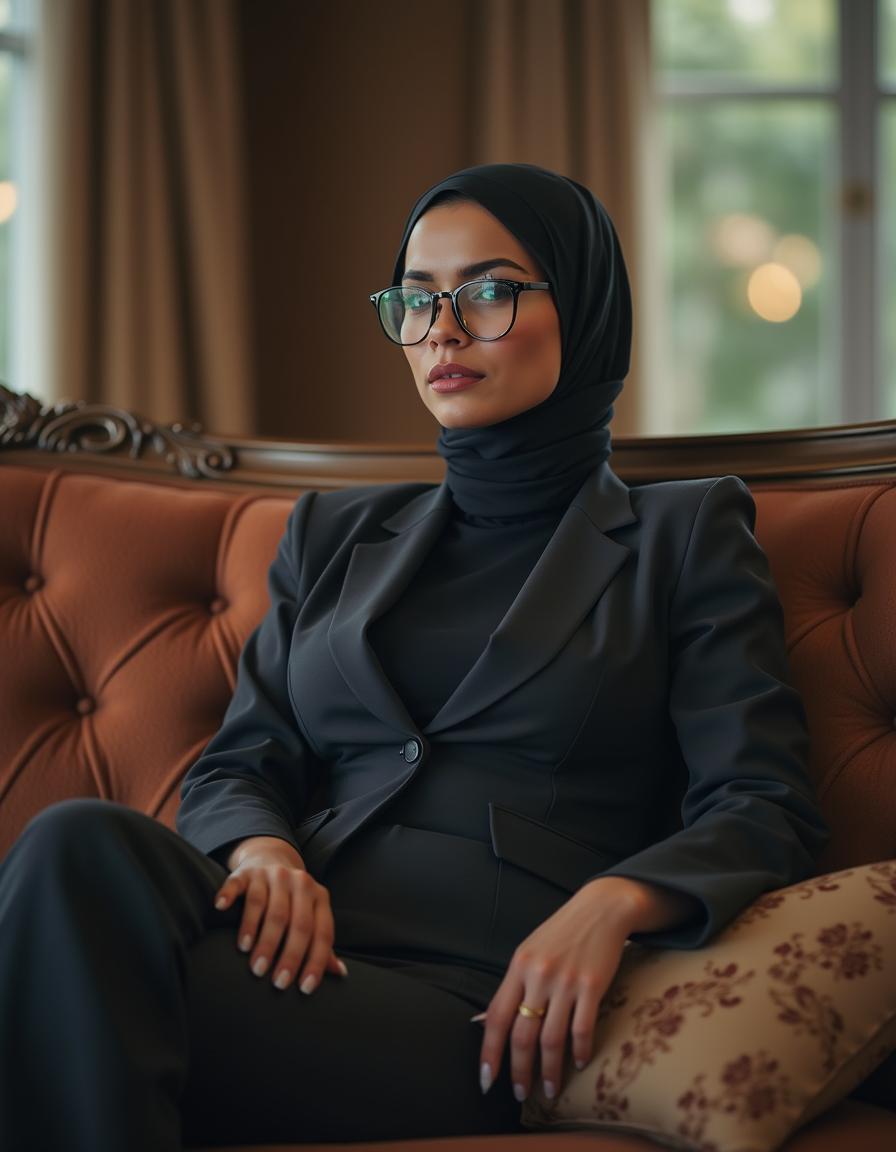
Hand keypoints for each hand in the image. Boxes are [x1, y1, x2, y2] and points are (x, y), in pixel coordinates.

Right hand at [213, 835, 347, 993]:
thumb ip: (322, 944)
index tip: (305, 989)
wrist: (271, 859)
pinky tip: (220, 908)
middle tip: (276, 982)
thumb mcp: (312, 916)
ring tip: (253, 962)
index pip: (321, 931)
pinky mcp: (245, 872)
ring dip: (259, 935)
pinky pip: (236, 883)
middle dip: (286, 955)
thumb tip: (340, 973)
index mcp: (318, 896)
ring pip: (265, 905)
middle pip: (294, 921)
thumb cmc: (293, 901)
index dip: (315, 961)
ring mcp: (271, 875)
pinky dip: (228, 895)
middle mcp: (298, 882)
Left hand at [477, 876, 698, 1102]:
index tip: (487, 1080)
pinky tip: (580, 1062)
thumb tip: (489, 1023)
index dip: (489, 1053)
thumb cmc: (561, 933)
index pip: (496, 1017)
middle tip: (521, 1094)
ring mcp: (566, 981)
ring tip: (550, 1088)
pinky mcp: (592, 984)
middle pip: (522, 1034)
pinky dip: (580, 1051)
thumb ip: (513, 986)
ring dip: (550, 1070)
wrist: (600, 908)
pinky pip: (582, 1028)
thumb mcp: (529, 952)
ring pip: (552, 1039)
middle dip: (519, 1071)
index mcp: (518, 966)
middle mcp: (538, 974)